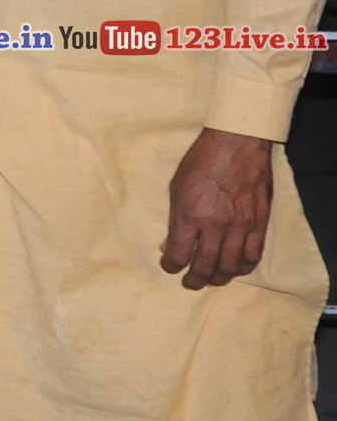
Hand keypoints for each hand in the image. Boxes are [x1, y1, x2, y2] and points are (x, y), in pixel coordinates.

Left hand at [161, 127, 273, 288]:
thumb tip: (170, 243)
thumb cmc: (201, 160)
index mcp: (190, 214)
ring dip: (219, 277)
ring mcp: (241, 225)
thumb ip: (175, 217)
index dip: (171, 265)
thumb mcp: (176, 186)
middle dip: (195, 280)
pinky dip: (243, 267)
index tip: (169, 267)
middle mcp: (216, 224)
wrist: (237, 143)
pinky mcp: (260, 222)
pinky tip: (236, 268)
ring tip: (211, 280)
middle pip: (205, 266)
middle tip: (190, 284)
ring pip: (231, 265)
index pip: (178, 253)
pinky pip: (253, 255)